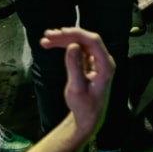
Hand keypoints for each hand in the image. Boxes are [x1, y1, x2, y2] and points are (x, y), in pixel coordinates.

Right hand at [40, 26, 115, 140]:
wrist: (87, 118)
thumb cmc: (84, 107)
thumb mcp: (76, 89)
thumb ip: (75, 67)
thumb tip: (72, 46)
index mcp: (106, 66)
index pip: (93, 41)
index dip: (75, 34)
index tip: (59, 33)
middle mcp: (104, 61)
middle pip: (85, 39)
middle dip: (66, 35)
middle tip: (48, 36)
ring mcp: (97, 61)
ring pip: (80, 43)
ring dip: (63, 39)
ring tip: (45, 40)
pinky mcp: (90, 63)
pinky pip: (78, 49)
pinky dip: (64, 46)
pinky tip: (51, 45)